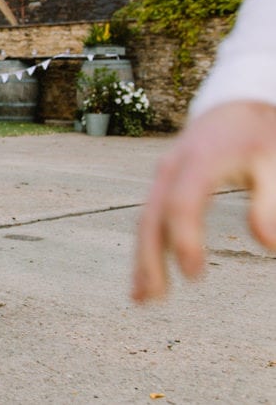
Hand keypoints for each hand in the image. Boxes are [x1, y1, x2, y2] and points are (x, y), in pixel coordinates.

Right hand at [132, 101, 275, 301]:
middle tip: (154, 298)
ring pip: (145, 220)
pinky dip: (146, 248)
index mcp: (198, 161)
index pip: (182, 204)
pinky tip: (145, 278)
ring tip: (142, 299)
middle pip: (152, 216)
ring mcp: (162, 176)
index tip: (196, 276)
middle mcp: (171, 168)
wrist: (236, 104)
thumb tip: (269, 246)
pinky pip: (149, 218)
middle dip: (149, 258)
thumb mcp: (275, 162)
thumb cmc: (259, 134)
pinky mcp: (163, 184)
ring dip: (141, 259)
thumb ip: (269, 202)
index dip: (185, 240)